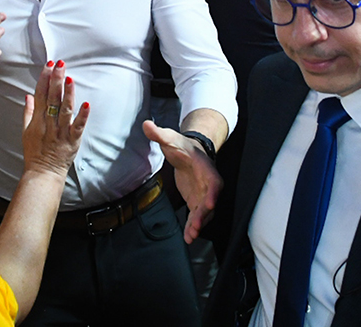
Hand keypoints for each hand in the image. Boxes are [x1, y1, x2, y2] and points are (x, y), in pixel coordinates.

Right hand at [22, 61, 88, 175]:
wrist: (42, 173)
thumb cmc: (34, 153)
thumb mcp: (25, 131)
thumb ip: (28, 112)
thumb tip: (28, 95)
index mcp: (37, 121)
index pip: (40, 95)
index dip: (44, 79)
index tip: (48, 65)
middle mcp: (48, 124)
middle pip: (52, 99)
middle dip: (55, 80)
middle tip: (59, 64)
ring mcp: (61, 132)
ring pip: (64, 110)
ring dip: (67, 93)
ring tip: (69, 78)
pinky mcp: (72, 141)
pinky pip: (78, 127)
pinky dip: (82, 115)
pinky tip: (86, 103)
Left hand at [142, 120, 222, 243]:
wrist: (189, 153)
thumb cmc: (182, 146)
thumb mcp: (170, 138)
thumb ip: (159, 133)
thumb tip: (146, 124)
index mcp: (206, 169)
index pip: (214, 183)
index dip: (213, 193)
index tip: (210, 204)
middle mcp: (209, 184)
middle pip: (210, 202)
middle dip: (203, 216)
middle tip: (194, 227)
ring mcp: (204, 194)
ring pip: (205, 213)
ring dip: (198, 225)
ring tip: (190, 236)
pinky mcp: (197, 201)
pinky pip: (197, 216)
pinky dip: (192, 226)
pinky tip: (187, 237)